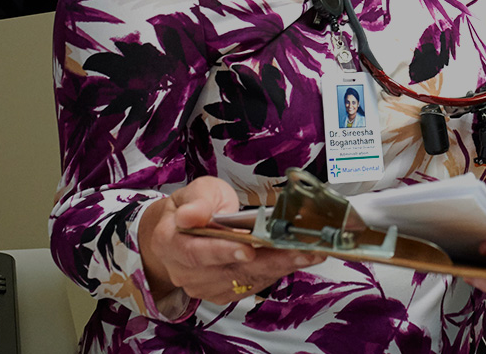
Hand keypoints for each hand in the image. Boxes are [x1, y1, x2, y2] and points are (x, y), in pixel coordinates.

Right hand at [137, 176, 325, 304]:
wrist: (182, 231)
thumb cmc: (194, 207)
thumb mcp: (195, 192)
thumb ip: (197, 202)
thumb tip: (191, 215)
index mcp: (172, 244)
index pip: (197, 253)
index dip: (223, 251)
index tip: (248, 248)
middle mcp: (187, 273)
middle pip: (232, 270)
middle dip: (272, 260)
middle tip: (303, 249)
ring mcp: (206, 286)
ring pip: (248, 279)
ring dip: (283, 266)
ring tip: (312, 252)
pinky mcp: (225, 292)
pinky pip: (255, 284)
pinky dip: (279, 271)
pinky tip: (301, 258)